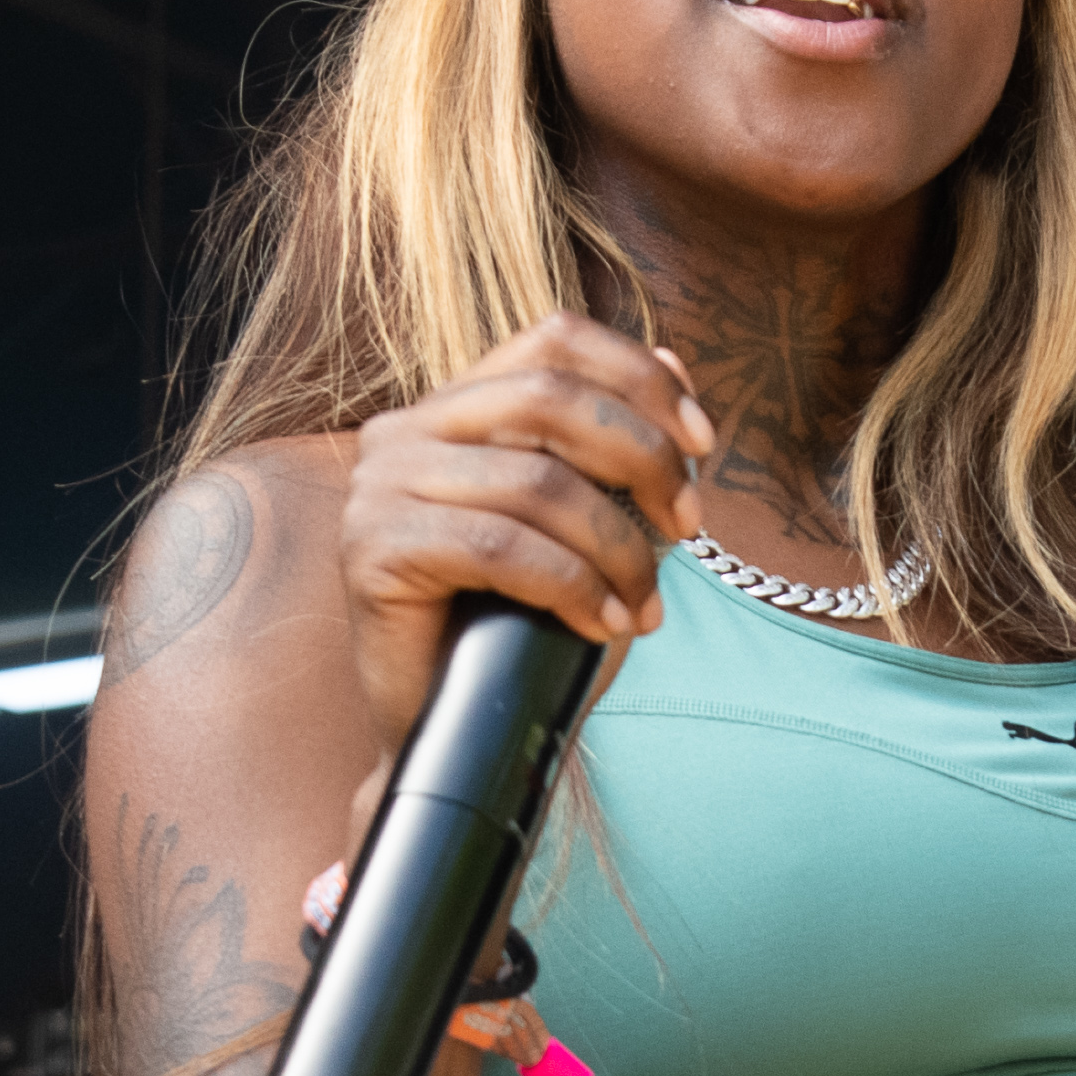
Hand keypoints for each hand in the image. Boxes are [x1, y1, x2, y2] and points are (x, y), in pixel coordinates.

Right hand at [334, 315, 721, 755]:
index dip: (641, 378)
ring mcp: (378, 486)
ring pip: (536, 482)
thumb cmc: (527, 630)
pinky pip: (501, 547)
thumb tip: (675, 360)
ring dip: (617, 546)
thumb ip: (619, 447)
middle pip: (550, 396)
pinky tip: (604, 623)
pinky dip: (573, 586)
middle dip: (643, 458)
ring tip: (644, 604)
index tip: (703, 443)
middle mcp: (405, 430)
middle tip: (689, 526)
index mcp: (456, 408)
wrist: (461, 737)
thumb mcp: (592, 525)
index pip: (554, 339)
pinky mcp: (372, 550)